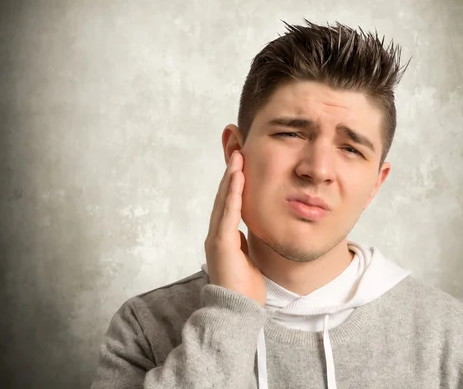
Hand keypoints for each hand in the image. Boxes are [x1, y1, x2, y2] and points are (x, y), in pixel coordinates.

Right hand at [204, 150, 265, 305]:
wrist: (238, 313)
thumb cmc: (244, 289)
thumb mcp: (247, 258)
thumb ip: (243, 242)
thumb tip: (246, 231)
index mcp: (223, 237)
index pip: (229, 203)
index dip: (234, 182)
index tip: (241, 162)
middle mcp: (216, 234)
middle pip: (223, 197)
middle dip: (231, 172)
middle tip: (237, 149)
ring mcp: (216, 238)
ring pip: (224, 201)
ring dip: (231, 177)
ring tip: (238, 156)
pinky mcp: (221, 244)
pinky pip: (228, 214)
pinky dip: (232, 194)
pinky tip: (237, 177)